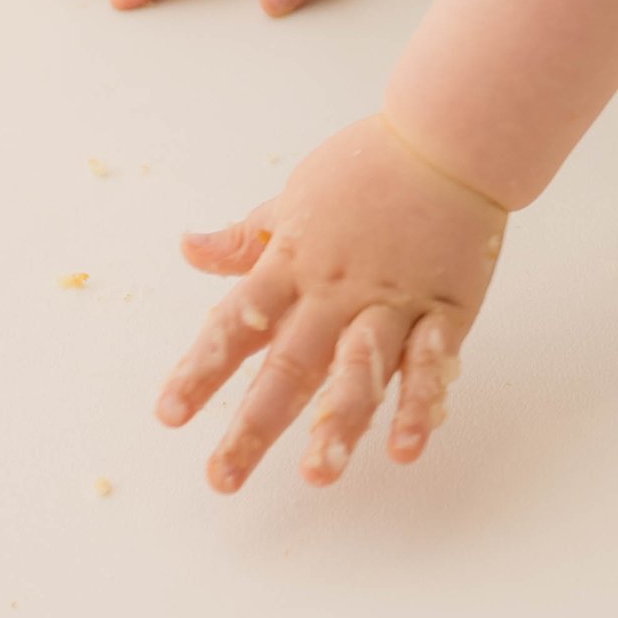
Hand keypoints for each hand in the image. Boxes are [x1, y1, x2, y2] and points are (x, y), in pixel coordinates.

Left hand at [156, 115, 507, 490]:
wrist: (449, 138)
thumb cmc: (369, 166)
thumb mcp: (295, 197)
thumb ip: (247, 238)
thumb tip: (189, 249)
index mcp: (295, 263)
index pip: (237, 323)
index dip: (202, 369)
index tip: (169, 415)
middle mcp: (337, 291)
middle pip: (290, 364)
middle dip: (254, 425)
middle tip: (223, 478)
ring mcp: (392, 303)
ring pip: (361, 370)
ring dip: (339, 424)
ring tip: (317, 476)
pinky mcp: (444, 309)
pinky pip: (430, 363)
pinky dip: (420, 405)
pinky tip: (405, 449)